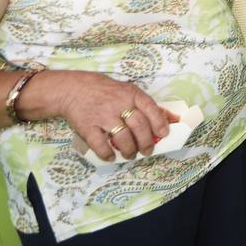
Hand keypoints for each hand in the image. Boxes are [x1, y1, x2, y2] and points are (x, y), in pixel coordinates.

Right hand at [51, 71, 175, 161]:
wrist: (73, 89)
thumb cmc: (105, 91)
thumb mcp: (127, 91)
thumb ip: (146, 105)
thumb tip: (172, 118)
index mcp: (131, 94)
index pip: (150, 108)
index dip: (159, 123)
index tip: (163, 134)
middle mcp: (118, 104)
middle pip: (139, 126)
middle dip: (146, 142)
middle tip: (147, 150)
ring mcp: (103, 116)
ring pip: (123, 137)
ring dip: (129, 150)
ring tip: (130, 154)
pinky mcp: (87, 126)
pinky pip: (100, 144)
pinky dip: (107, 154)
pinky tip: (111, 156)